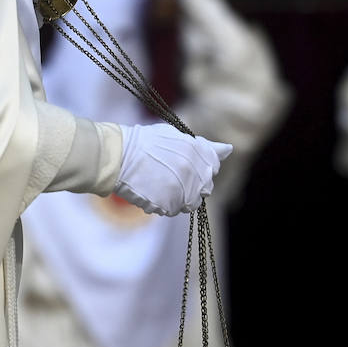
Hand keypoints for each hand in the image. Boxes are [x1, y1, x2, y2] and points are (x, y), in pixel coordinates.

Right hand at [115, 124, 232, 215]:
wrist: (119, 156)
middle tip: (170, 175)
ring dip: (179, 197)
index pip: (214, 165)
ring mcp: (184, 190)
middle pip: (205, 187)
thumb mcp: (176, 136)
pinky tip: (152, 191)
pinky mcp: (170, 205)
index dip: (201, 166)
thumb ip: (204, 147)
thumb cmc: (145, 143)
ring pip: (190, 202)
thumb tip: (229, 149)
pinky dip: (165, 205)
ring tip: (159, 184)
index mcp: (198, 152)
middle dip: (192, 184)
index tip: (186, 164)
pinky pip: (173, 210)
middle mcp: (195, 172)